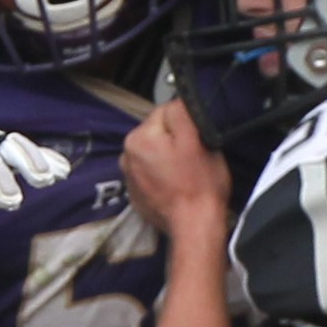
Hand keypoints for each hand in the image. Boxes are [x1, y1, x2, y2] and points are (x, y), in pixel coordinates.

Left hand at [121, 101, 230, 235]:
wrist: (194, 226)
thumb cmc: (199, 186)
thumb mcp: (199, 139)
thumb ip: (182, 113)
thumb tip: (176, 100)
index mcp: (138, 138)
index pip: (165, 114)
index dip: (187, 125)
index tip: (198, 142)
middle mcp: (127, 155)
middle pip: (158, 134)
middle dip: (176, 142)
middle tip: (195, 159)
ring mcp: (129, 177)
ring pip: (156, 154)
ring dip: (169, 159)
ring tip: (187, 175)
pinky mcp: (137, 194)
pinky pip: (152, 174)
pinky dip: (164, 177)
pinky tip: (178, 186)